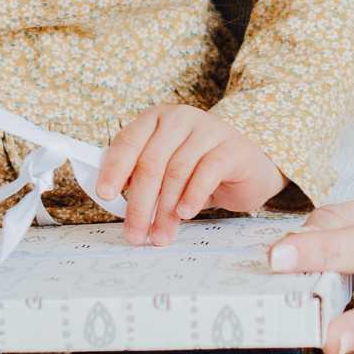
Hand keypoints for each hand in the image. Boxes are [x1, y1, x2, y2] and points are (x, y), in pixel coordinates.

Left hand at [96, 104, 287, 245]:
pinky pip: (206, 172)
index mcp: (156, 120)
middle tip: (135, 233)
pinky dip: (192, 196)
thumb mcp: (166, 170)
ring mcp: (208, 130)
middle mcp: (180, 119)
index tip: (105, 194)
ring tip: (160, 235)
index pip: (128, 141)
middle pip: (151, 163)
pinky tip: (185, 214)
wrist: (248, 169)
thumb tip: (114, 199)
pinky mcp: (232, 147)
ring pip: (177, 172)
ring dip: (165, 210)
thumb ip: (141, 176)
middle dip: (140, 204)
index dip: (114, 169)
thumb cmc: (200, 171)